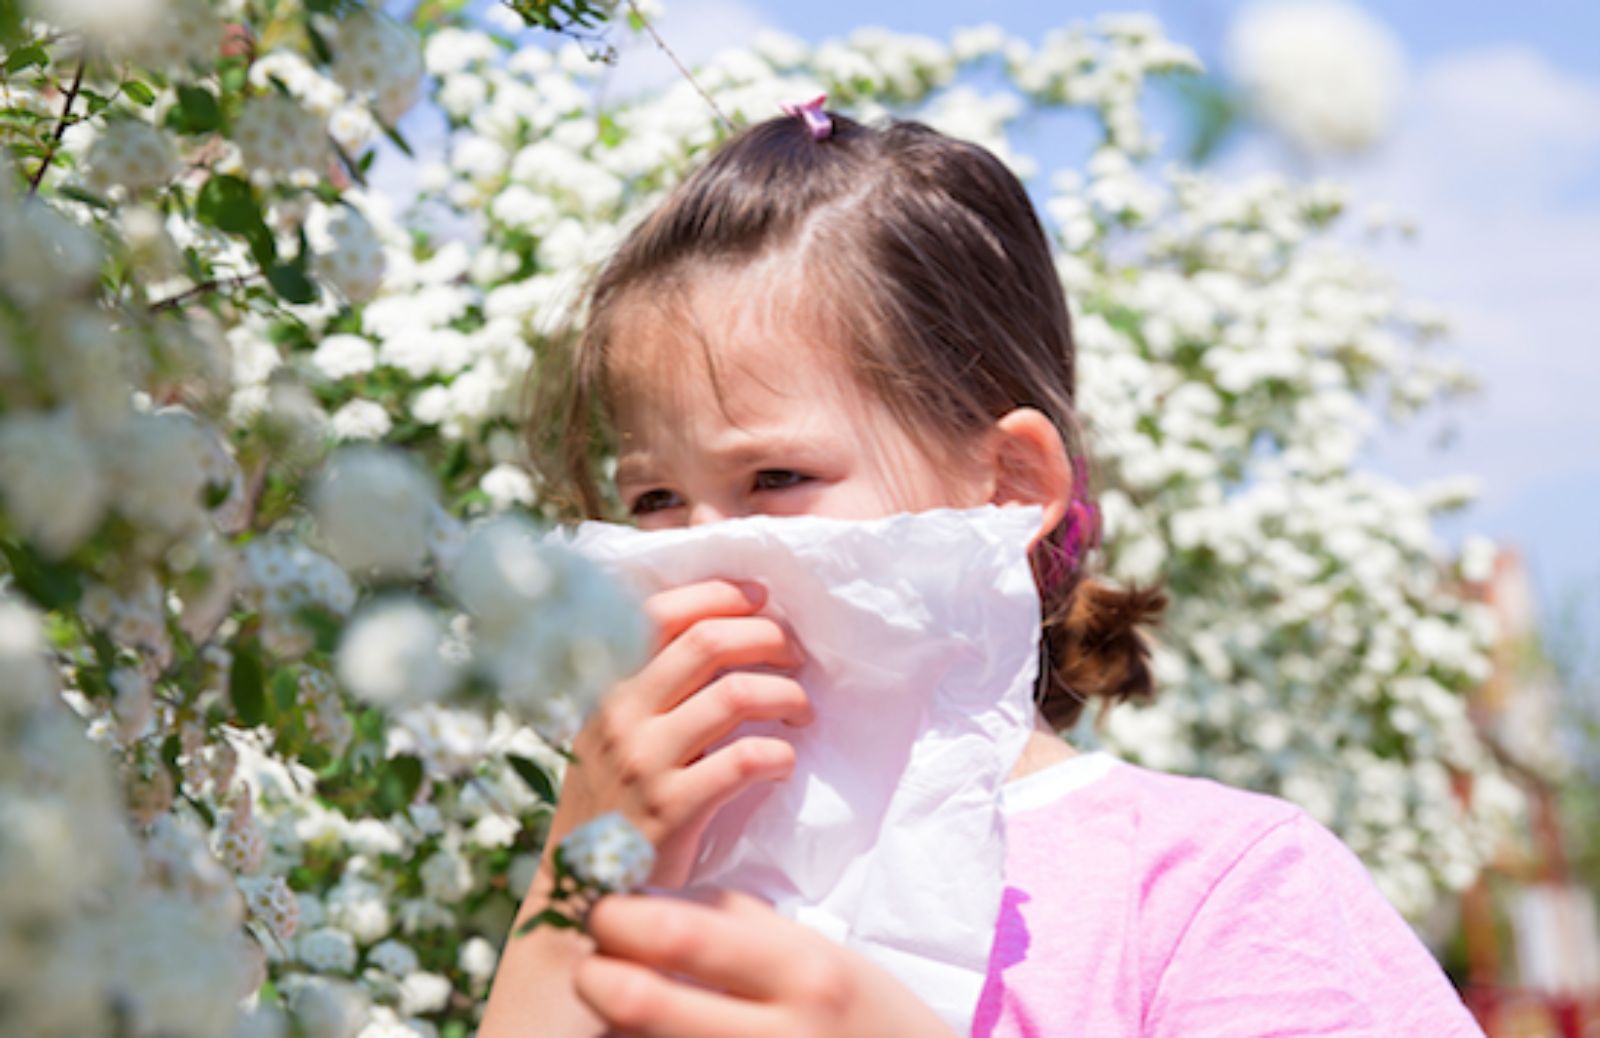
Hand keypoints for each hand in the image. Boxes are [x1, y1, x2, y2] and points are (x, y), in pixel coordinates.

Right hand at [546, 579, 812, 887]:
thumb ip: (650, 687)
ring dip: (786, 695)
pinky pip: (746, 760)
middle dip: (767, 638)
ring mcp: (644, 761)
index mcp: (605, 687)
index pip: (661, 612)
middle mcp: (619, 715)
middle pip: (707, 642)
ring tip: (801, 710)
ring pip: (735, 695)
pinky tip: (783, 763)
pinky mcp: (673, 808)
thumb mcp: (611, 734)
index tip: (762, 598)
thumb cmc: (612, 804)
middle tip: (796, 656)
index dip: (721, 595)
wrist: (582, 893)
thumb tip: (724, 631)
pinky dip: (780, 755)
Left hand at [575, 890, 956, 1037]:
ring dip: (612, 1028)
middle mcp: (782, 1035)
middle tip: (594, 964)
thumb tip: (647, 899)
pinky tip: (650, 1036)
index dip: (617, 917)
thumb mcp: (817, 955)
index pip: (676, 933)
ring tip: (620, 1004)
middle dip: (595, 975)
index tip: (606, 911)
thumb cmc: (861, 1015)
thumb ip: (736, 923)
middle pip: (638, 1001)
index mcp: (802, 971)